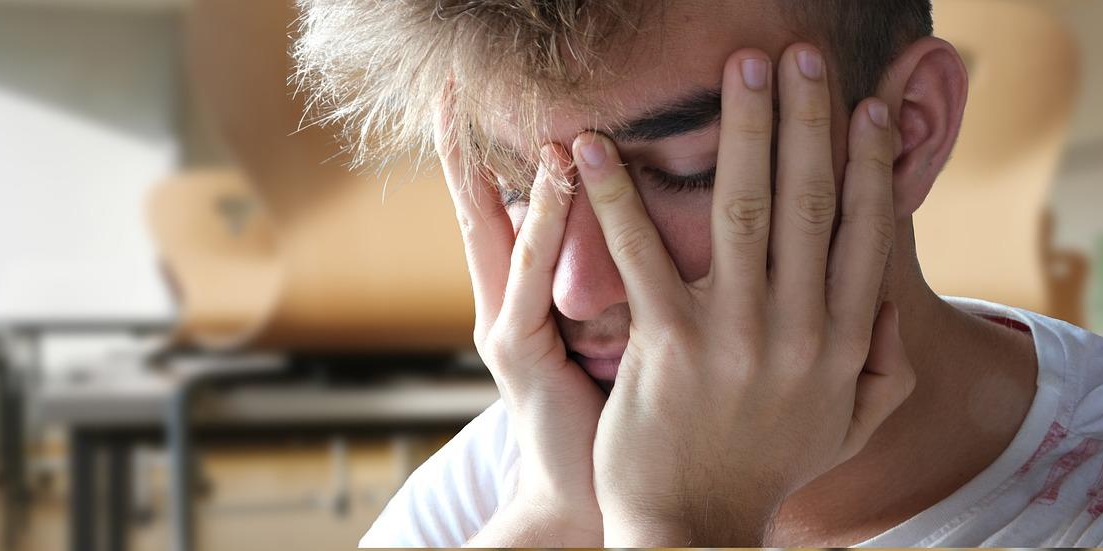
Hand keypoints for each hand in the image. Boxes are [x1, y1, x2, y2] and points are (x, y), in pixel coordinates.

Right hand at [435, 98, 605, 545]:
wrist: (588, 495)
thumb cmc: (611, 414)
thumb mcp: (615, 334)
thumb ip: (617, 279)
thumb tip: (651, 219)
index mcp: (527, 297)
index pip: (508, 208)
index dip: (491, 152)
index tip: (478, 98)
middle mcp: (504, 303)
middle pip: (478, 209)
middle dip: (462, 149)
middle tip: (450, 87)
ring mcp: (504, 327)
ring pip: (501, 233)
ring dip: (515, 168)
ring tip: (526, 111)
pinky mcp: (517, 354)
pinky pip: (528, 279)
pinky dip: (537, 226)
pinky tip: (551, 182)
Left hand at [577, 45, 915, 544]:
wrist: (693, 530)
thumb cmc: (764, 471)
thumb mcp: (845, 428)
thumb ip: (881, 366)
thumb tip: (894, 304)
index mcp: (844, 344)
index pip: (865, 234)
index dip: (866, 164)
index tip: (864, 107)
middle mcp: (800, 332)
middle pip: (812, 203)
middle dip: (807, 120)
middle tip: (799, 55)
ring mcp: (736, 338)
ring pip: (745, 212)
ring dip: (741, 133)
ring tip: (737, 70)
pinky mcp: (668, 347)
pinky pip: (643, 255)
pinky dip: (616, 197)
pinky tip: (591, 149)